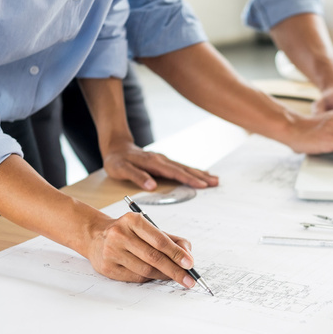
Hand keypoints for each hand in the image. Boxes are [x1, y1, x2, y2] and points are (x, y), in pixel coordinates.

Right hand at [86, 212, 196, 287]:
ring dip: (164, 275)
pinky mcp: (107, 267)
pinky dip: (150, 278)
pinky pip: (135, 277)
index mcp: (133, 220)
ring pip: (145, 270)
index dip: (176, 253)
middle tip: (189, 279)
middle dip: (175, 270)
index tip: (190, 263)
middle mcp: (120, 235)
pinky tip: (156, 276)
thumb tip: (187, 255)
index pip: (159, 240)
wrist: (95, 236)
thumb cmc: (128, 232)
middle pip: (153, 257)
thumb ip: (171, 239)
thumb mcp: (148, 228)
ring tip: (174, 277)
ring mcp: (111, 252)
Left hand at [103, 140, 218, 190]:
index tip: (201, 185)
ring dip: (200, 174)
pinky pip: (181, 167)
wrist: (116, 147)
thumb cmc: (117, 160)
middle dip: (200, 176)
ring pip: (185, 167)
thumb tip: (151, 186)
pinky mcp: (164, 162)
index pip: (174, 172)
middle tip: (215, 183)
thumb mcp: (120, 169)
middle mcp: (161, 159)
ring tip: (214, 179)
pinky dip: (192, 171)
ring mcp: (163, 160)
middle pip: (184, 169)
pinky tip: (201, 174)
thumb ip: (136, 176)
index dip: (188, 179)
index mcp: (153, 162)